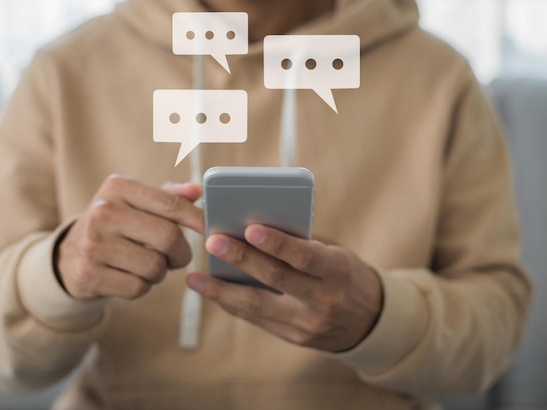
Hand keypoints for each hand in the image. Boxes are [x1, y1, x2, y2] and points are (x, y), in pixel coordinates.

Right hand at [57, 175, 203, 300]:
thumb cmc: (117, 225)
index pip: (170, 203)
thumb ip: (169, 196)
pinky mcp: (89, 273)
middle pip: (168, 237)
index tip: (211, 229)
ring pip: (155, 266)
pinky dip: (142, 286)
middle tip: (177, 256)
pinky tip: (130, 275)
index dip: (197, 219)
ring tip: (148, 264)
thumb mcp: (137, 203)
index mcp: (117, 187)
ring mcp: (92, 243)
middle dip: (181, 252)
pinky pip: (138, 287)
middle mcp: (102, 211)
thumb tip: (197, 191)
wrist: (71, 255)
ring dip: (160, 271)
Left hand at [187, 225, 382, 351]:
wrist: (369, 322)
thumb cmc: (345, 274)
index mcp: (337, 272)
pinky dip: (232, 304)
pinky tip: (210, 291)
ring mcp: (306, 324)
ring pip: (258, 306)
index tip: (250, 228)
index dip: (278, 243)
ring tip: (196, 278)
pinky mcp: (293, 338)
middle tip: (212, 242)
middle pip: (275, 279)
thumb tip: (254, 227)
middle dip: (241, 259)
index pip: (305, 256)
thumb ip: (302, 243)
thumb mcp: (335, 254)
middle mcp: (322, 301)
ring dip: (222, 291)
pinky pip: (257, 319)